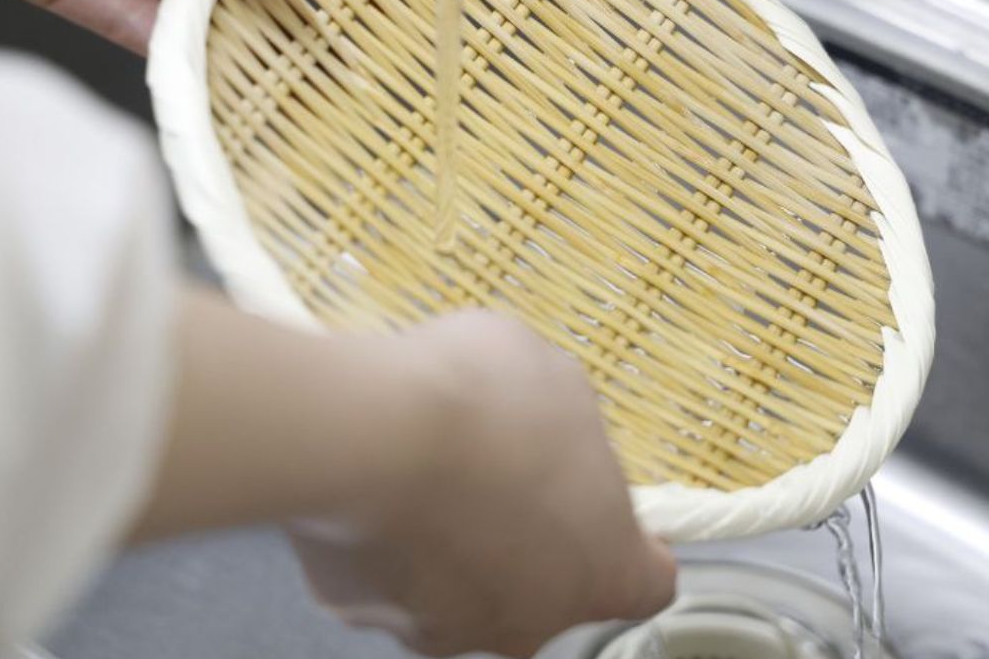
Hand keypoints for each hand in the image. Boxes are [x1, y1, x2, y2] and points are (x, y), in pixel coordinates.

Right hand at [289, 313, 675, 657]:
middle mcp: (530, 621)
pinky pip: (385, 572)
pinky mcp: (360, 610)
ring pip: (459, 585)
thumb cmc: (485, 405)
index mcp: (603, 567)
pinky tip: (377, 479)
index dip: (626, 538)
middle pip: (544, 586)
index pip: (645, 579)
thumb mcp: (557, 379)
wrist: (371, 431)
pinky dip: (385, 535)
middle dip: (525, 531)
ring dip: (452, 535)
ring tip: (425, 465)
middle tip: (496, 465)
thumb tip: (547, 422)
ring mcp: (441, 626)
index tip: (603, 504)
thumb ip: (568, 421)